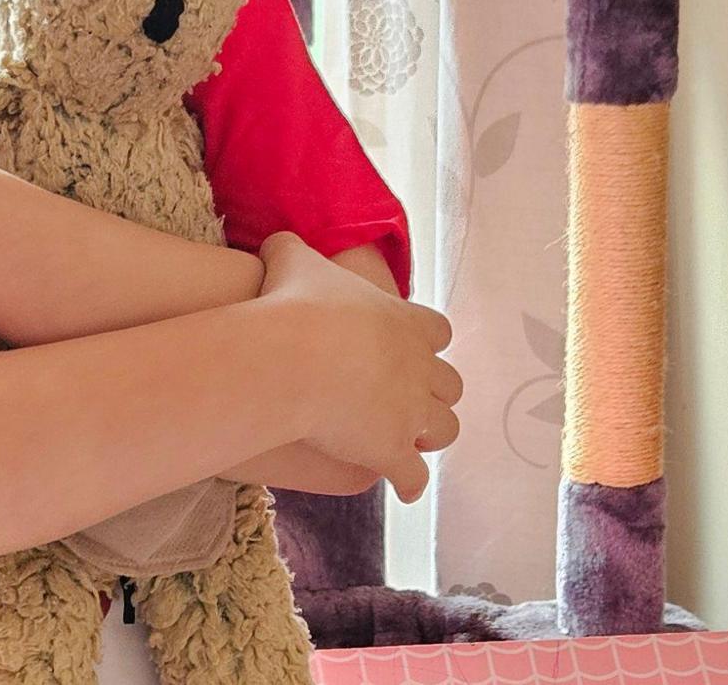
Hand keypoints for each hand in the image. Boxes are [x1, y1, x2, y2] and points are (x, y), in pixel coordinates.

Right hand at [255, 232, 460, 503]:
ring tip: (416, 442)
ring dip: (432, 434)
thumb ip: (292, 249)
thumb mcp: (292, 260)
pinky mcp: (392, 450)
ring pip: (445, 429)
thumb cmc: (293, 304)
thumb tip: (277, 240)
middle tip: (416, 401)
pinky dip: (412, 481)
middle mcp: (420, 367)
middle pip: (451, 384)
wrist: (290, 356)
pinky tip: (405, 488)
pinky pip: (413, 474)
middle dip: (437, 393)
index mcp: (406, 322)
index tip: (416, 350)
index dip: (429, 343)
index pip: (440, 332)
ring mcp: (411, 411)